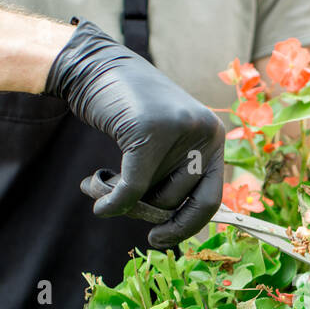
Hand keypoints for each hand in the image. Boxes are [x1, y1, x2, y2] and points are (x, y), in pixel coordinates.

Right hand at [46, 20, 223, 247]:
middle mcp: (206, 133)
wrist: (95, 69)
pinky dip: (112, 202)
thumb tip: (174, 231)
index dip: (186, 226)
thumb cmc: (127, 112)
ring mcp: (180, 130)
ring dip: (124, 202)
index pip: (211, 200)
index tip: (161, 240)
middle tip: (121, 202)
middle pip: (179, 202)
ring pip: (155, 196)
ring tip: (102, 184)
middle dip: (147, 211)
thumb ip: (172, 177)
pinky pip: (132, 187)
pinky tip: (99, 205)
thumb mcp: (162, 144)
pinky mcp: (150, 130)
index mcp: (213, 139)